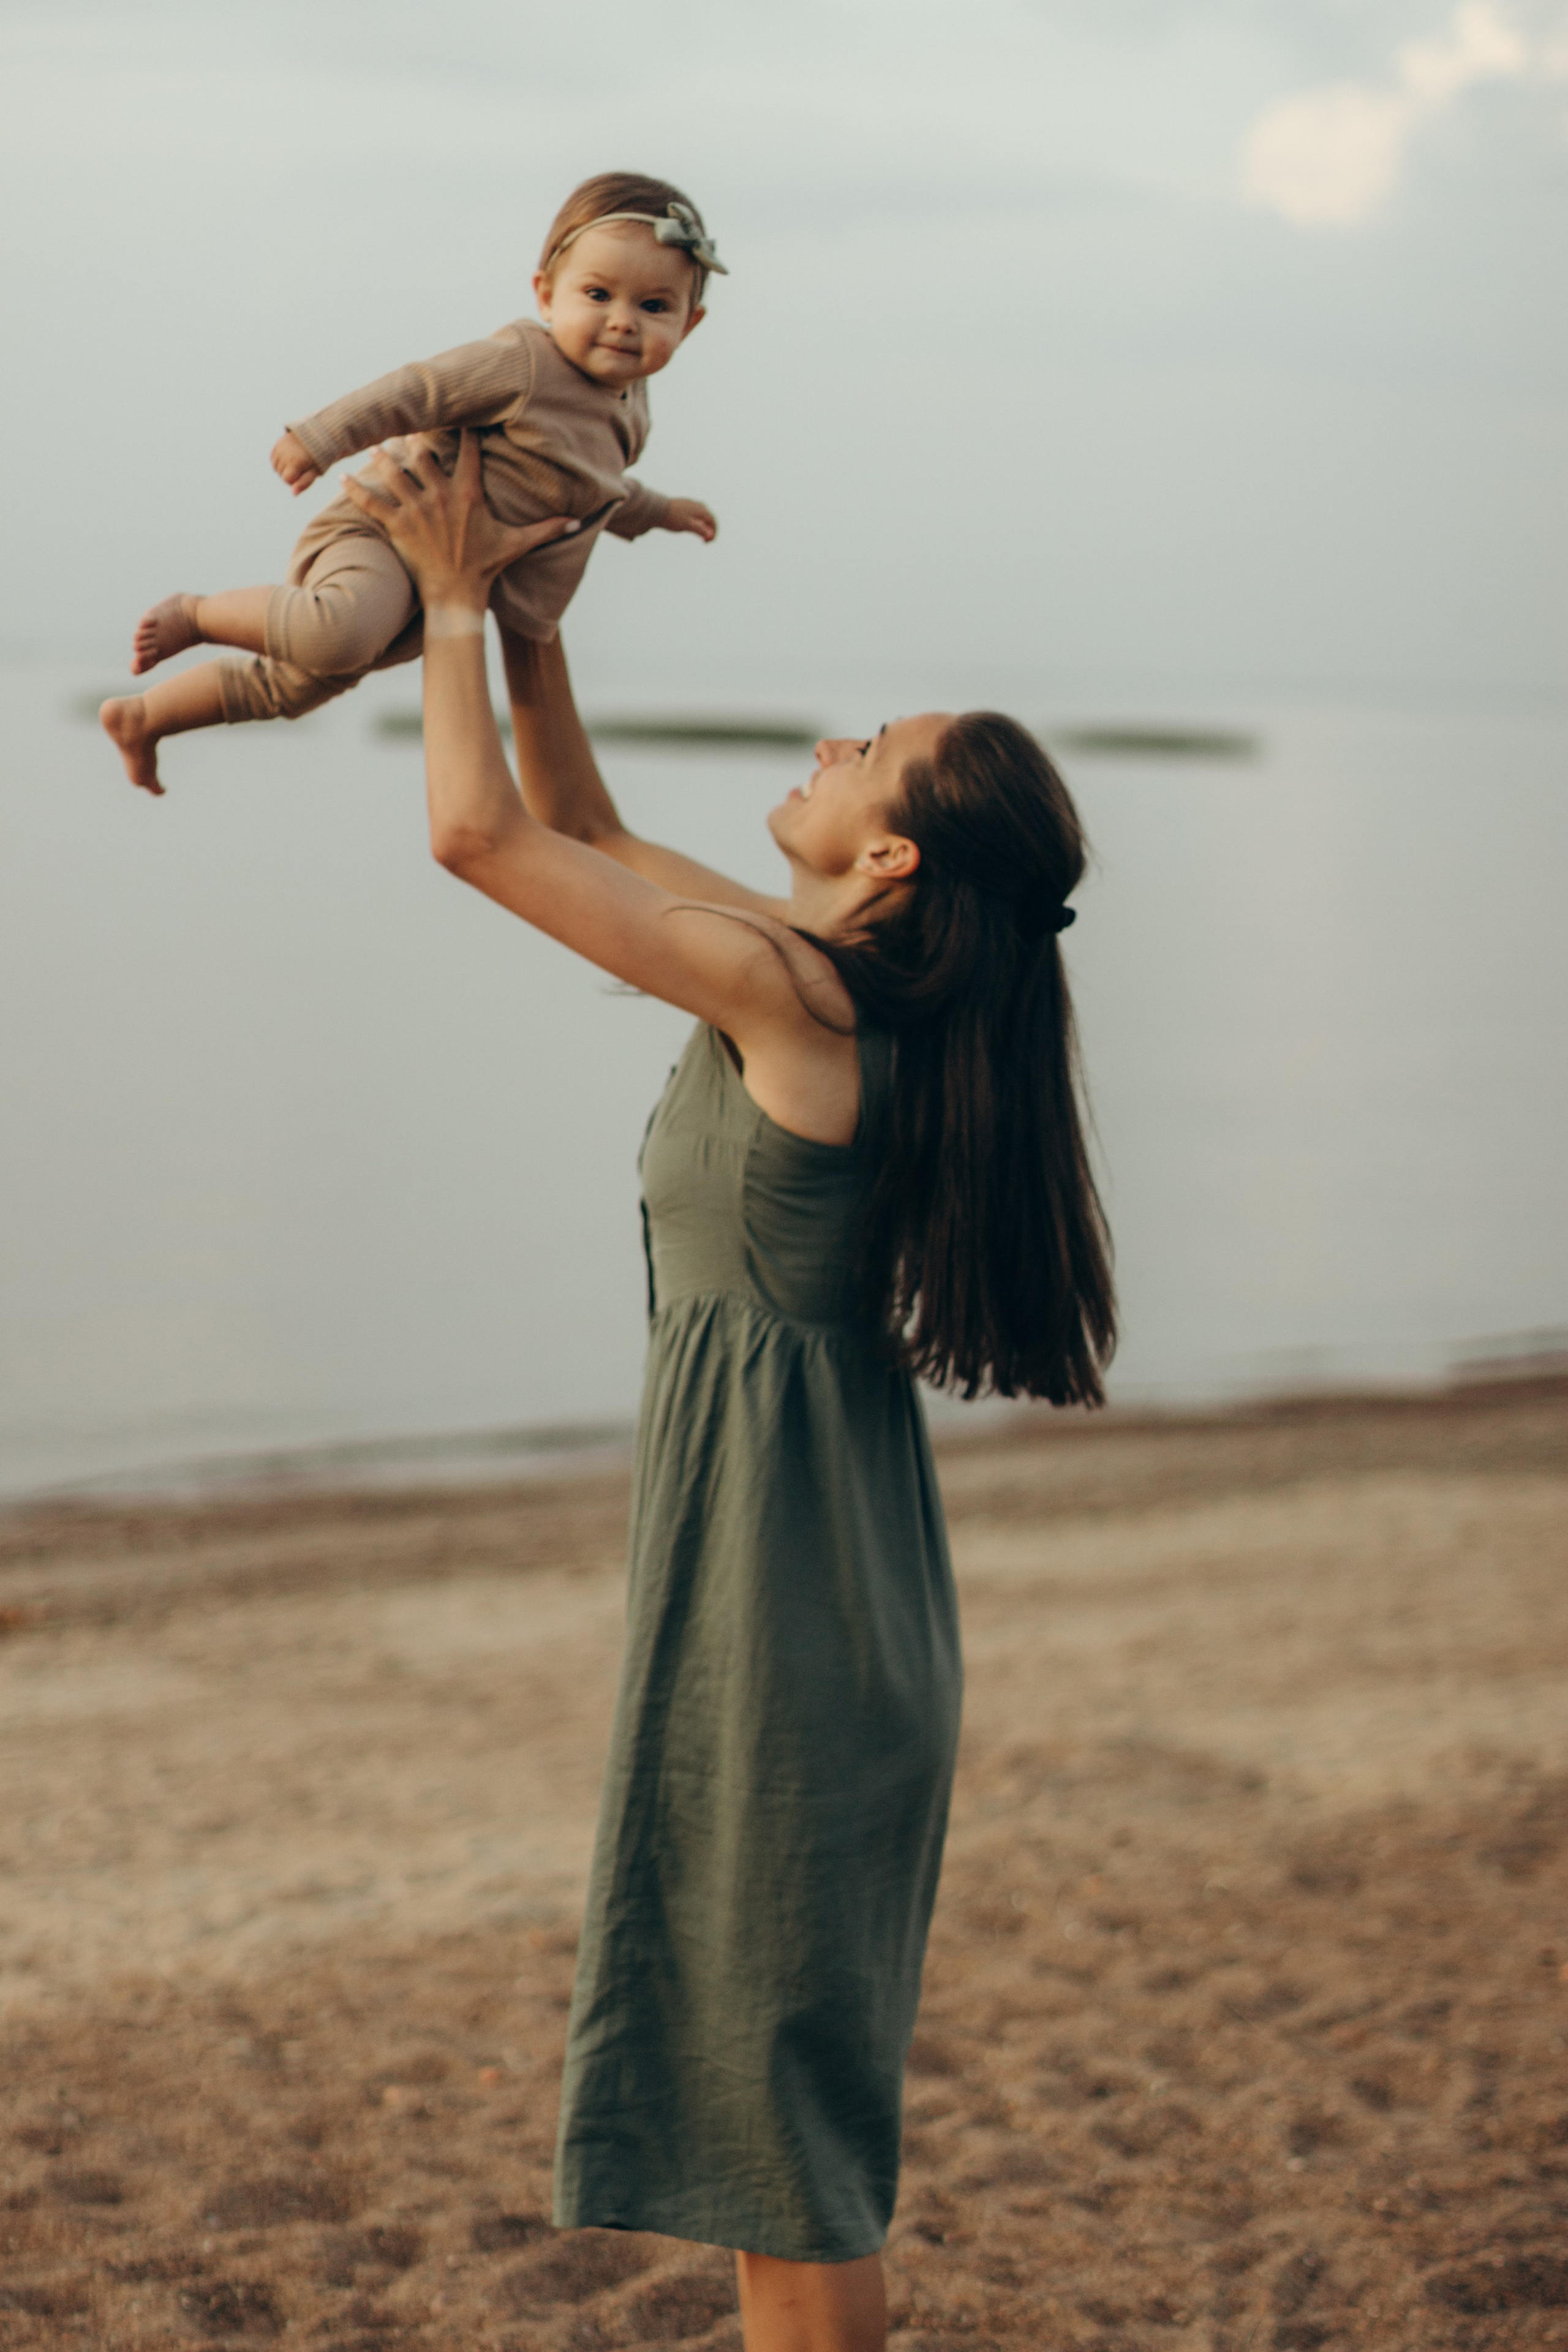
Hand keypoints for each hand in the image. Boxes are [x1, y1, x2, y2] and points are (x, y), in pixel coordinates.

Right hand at [271, 429, 320, 495]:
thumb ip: (304, 483)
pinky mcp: (278, 443)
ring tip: (296, 462)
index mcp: (295, 462)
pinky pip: (273, 458)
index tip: (304, 474)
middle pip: (280, 474)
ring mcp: (280, 447)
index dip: (295, 480)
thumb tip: (293, 494)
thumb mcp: (315, 471)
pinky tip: (289, 458)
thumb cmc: (319, 458)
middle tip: (302, 467)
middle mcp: (285, 454)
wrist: (318, 436)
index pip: (286, 479)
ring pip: (275, 467)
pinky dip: (279, 461)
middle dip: (290, 474)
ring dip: (283, 468)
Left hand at [339, 433, 580, 607]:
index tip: (456, 412)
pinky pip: (371, 502)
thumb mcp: (517, 545)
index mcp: (468, 494)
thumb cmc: (485, 569)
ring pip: (393, 472)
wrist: (456, 597)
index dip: (462, 428)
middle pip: (421, 455)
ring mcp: (416, 510)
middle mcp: (441, 496)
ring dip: (380, 458)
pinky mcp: (396, 526)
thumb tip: (578, 520)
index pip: (467, 451)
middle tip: (402, 426)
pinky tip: (344, 478)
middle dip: (411, 439)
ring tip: (373, 447)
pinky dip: (355, 489)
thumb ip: (546, 528)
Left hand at [662, 498, 716, 542]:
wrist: (656, 509)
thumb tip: (710, 535)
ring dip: (703, 525)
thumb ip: (700, 530)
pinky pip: (694, 514)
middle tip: (706, 540)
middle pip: (708, 517)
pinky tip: (690, 526)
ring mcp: (690, 504)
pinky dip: (696, 521)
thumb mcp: (687, 525)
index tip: (708, 542)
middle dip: (709, 529)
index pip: (712, 521)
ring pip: (701, 515)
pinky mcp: (683, 504)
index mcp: (700, 509)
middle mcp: (697, 505)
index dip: (713, 532)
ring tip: (699, 534)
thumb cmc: (672, 518)